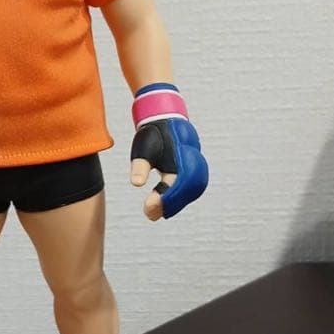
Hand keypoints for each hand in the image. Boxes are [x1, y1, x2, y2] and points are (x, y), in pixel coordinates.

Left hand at [130, 84, 207, 219]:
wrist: (167, 118)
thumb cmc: (153, 134)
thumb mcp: (143, 148)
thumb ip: (140, 165)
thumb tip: (137, 184)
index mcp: (179, 153)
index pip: (176, 182)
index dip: (164, 198)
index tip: (148, 209)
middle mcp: (192, 158)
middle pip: (189, 187)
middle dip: (172, 203)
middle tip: (151, 214)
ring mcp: (197, 161)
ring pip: (194, 188)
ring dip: (177, 203)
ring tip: (157, 212)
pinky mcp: (197, 166)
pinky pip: (194, 185)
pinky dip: (182, 197)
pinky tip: (167, 205)